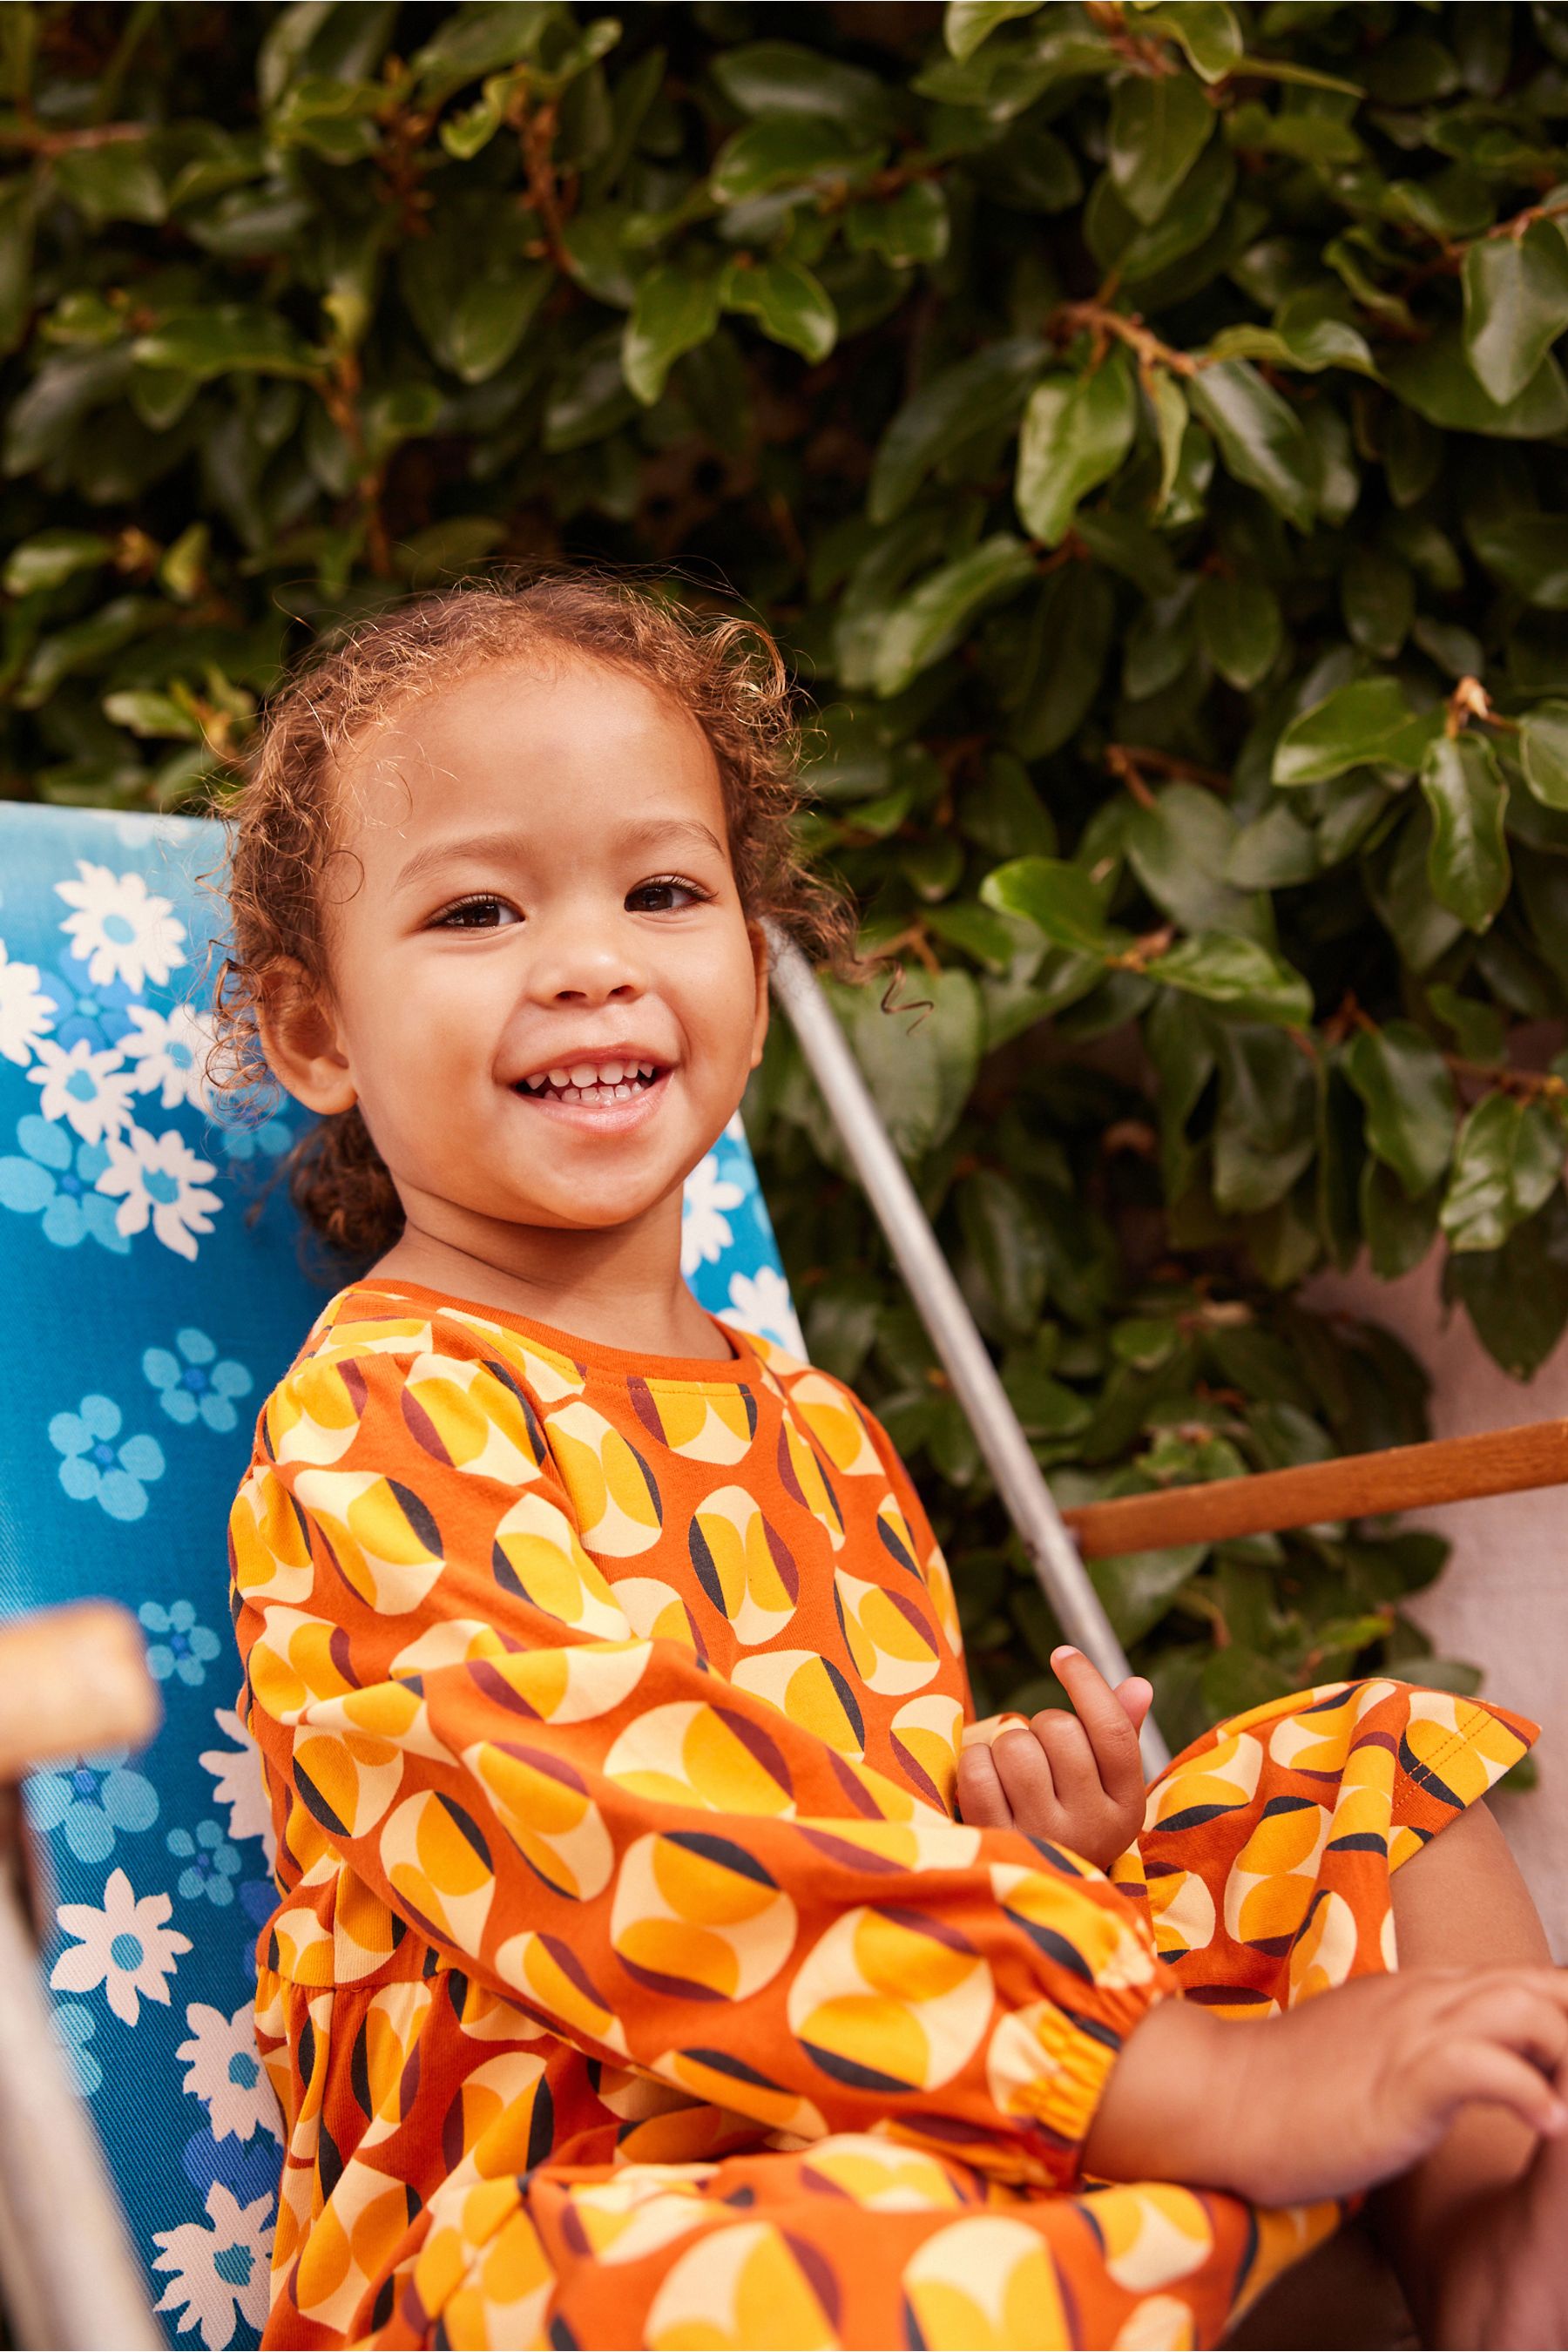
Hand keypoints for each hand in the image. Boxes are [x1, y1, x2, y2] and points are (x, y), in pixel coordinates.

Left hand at [954, 1645, 1151, 1869]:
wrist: (1030, 1904)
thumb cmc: (1069, 1827)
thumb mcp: (1104, 1792)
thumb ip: (1120, 1736)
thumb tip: (1139, 1684)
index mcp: (1126, 1811)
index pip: (1113, 1732)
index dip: (1087, 1682)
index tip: (1062, 1654)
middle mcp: (1090, 1829)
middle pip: (1060, 1731)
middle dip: (1040, 1726)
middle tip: (1039, 1754)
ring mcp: (1042, 1838)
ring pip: (1015, 1746)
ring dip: (1006, 1745)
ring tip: (1012, 1773)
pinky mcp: (995, 1843)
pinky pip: (978, 1770)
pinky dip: (975, 1762)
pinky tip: (985, 1782)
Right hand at [1084, 1970, 1567, 2208]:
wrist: (1217, 2098)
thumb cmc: (1286, 2091)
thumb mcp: (1367, 2050)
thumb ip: (1417, 2043)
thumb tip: (1467, 2065)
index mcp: (1420, 1991)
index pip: (1525, 1980)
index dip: (1565, 2010)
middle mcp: (1425, 1998)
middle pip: (1540, 1984)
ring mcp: (1411, 2032)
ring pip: (1526, 2010)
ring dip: (1567, 2053)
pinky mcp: (1401, 2079)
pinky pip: (1486, 2068)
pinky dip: (1530, 2093)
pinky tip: (1547, 2125)